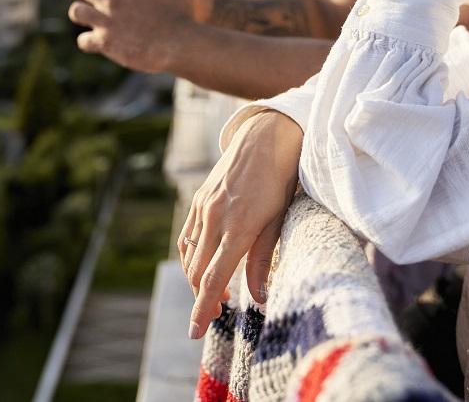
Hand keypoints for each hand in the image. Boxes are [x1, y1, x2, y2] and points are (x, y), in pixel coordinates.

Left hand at [68, 0, 197, 72]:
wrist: (180, 45)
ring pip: (77, 12)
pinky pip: (83, 40)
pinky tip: (92, 41)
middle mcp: (115, 1)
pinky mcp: (106, 43)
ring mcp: (108, 22)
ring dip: (79, 12)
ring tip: (82, 15)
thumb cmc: (183, 16)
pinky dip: (86, 41)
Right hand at [178, 110, 303, 338]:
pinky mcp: (199, 199)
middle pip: (197, 272)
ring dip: (197, 280)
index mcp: (239, 227)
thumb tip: (260, 297)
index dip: (203, 309)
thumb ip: (264, 259)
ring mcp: (204, 207)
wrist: (267, 136)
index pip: (214, 279)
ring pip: (190, 256)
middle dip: (201, 299)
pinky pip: (187, 237)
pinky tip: (203, 264)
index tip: (195, 333)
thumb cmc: (281, 178)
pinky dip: (192, 256)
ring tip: (216, 293)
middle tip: (215, 315)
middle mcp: (216, 218)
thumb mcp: (280, 219)